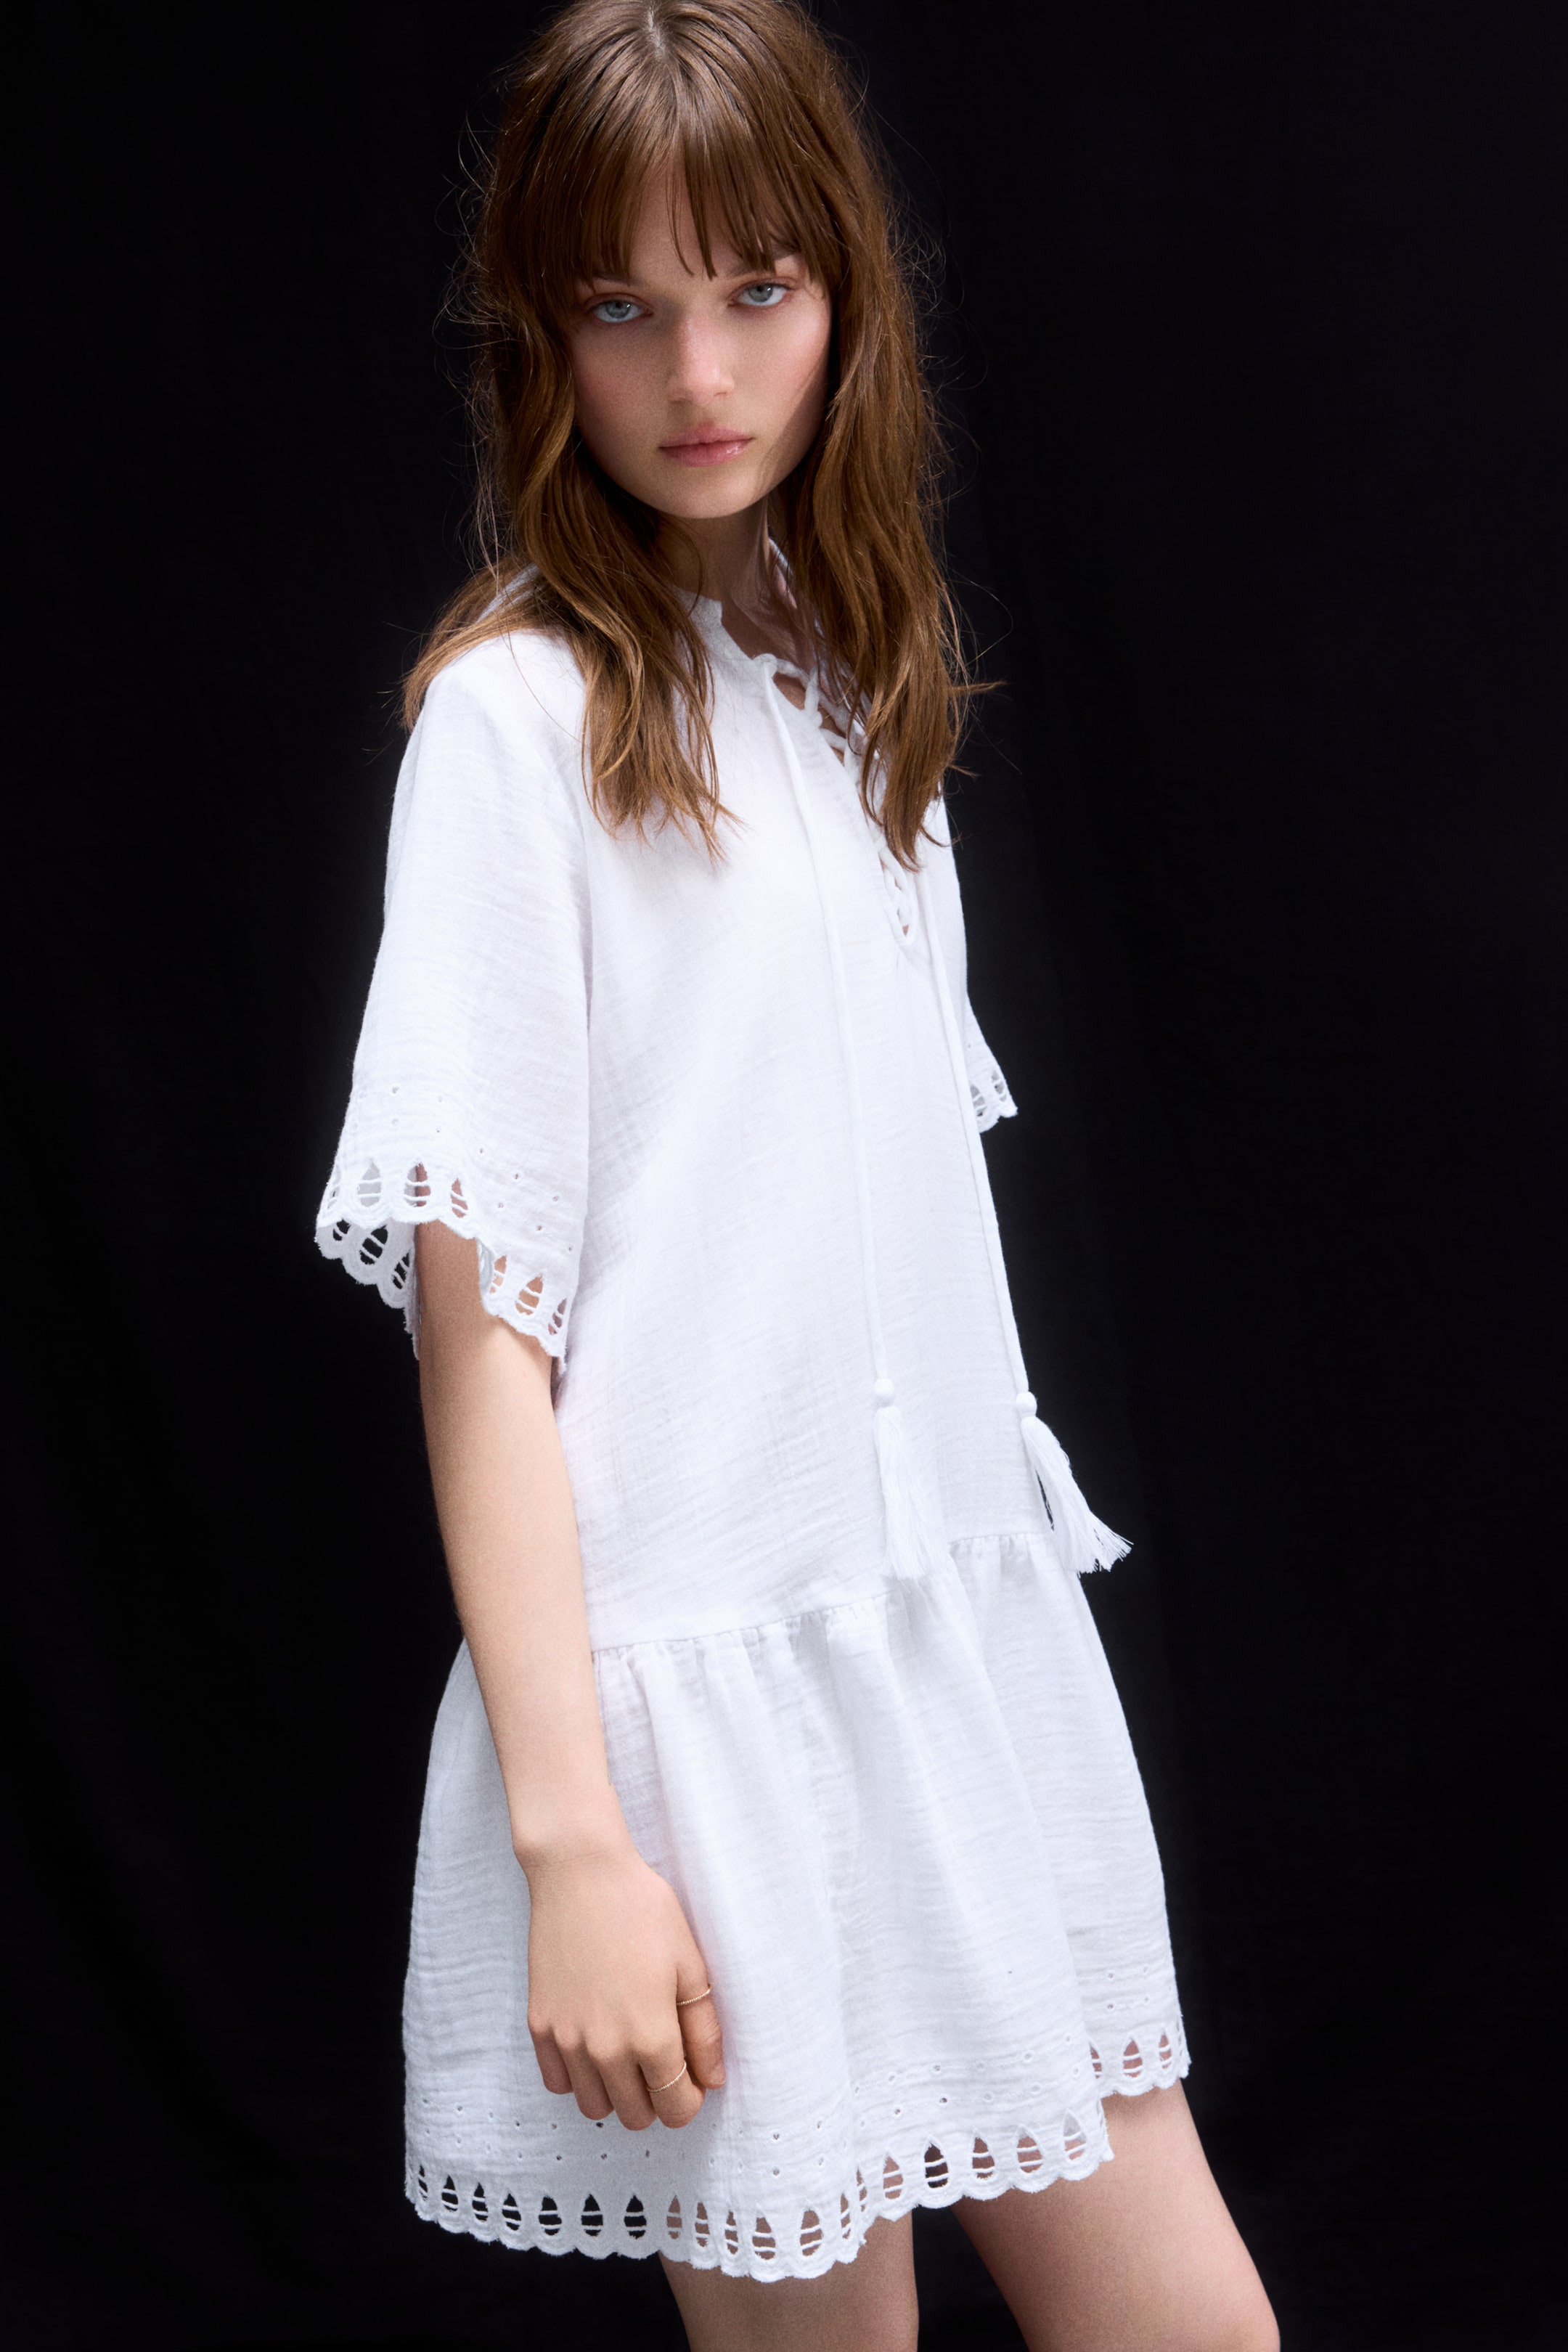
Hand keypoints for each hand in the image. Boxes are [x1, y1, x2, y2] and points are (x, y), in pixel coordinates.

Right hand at [523, 1840, 724, 2129]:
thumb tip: (711, 2081)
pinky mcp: (540, 2025)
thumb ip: (704, 2031)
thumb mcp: (690, 1965)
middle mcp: (605, 2049)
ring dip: (617, 2093)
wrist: (581, 1873)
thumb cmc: (643, 1910)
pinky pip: (558, 2083)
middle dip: (657, 2099)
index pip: (676, 2109)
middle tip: (663, 2061)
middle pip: (636, 2116)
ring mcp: (567, 2039)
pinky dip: (579, 2077)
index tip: (692, 2077)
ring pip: (595, 2107)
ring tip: (629, 2054)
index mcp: (650, 2036)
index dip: (690, 2099)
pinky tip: (595, 2044)